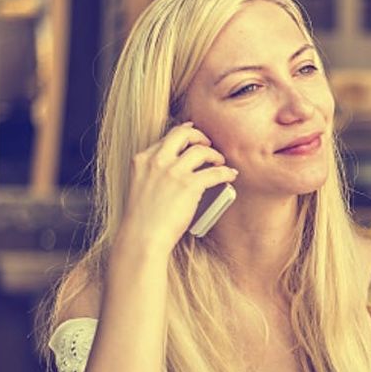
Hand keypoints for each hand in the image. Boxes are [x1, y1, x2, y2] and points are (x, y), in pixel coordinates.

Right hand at [117, 121, 238, 253]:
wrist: (142, 237)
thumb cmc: (142, 221)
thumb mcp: (140, 187)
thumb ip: (153, 174)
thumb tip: (176, 172)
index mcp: (142, 160)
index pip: (166, 139)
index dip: (182, 135)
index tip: (191, 136)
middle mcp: (157, 161)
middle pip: (182, 134)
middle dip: (199, 135)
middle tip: (208, 144)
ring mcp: (173, 172)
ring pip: (201, 150)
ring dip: (215, 154)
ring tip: (220, 162)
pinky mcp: (189, 185)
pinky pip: (215, 172)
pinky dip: (226, 172)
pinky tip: (230, 175)